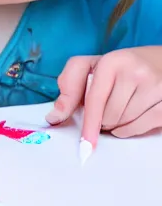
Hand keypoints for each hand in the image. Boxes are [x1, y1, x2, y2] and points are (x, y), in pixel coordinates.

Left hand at [45, 47, 161, 157]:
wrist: (159, 61)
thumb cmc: (118, 68)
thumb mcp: (90, 68)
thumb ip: (69, 89)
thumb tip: (54, 117)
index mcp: (111, 61)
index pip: (95, 100)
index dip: (88, 125)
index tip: (85, 144)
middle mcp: (135, 71)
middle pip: (109, 116)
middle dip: (103, 119)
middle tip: (107, 107)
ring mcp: (156, 86)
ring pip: (125, 124)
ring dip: (117, 124)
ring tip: (121, 108)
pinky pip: (143, 127)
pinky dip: (132, 129)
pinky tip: (132, 117)